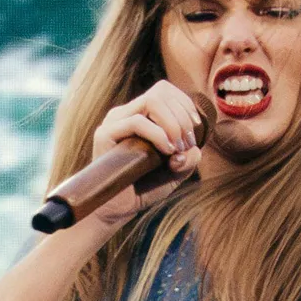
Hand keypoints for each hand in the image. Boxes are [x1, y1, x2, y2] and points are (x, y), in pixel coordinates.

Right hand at [87, 79, 205, 227]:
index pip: (164, 91)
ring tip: (178, 148)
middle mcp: (125, 113)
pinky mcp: (105, 134)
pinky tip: (166, 151)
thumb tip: (194, 150)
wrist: (117, 210)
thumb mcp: (174, 173)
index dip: (185, 105)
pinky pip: (136, 122)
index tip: (195, 130)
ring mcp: (114, 122)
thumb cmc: (144, 189)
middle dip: (183, 116)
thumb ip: (188, 160)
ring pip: (151, 101)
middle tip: (187, 144)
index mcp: (139, 115)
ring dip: (173, 124)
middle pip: (161, 91)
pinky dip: (158, 135)